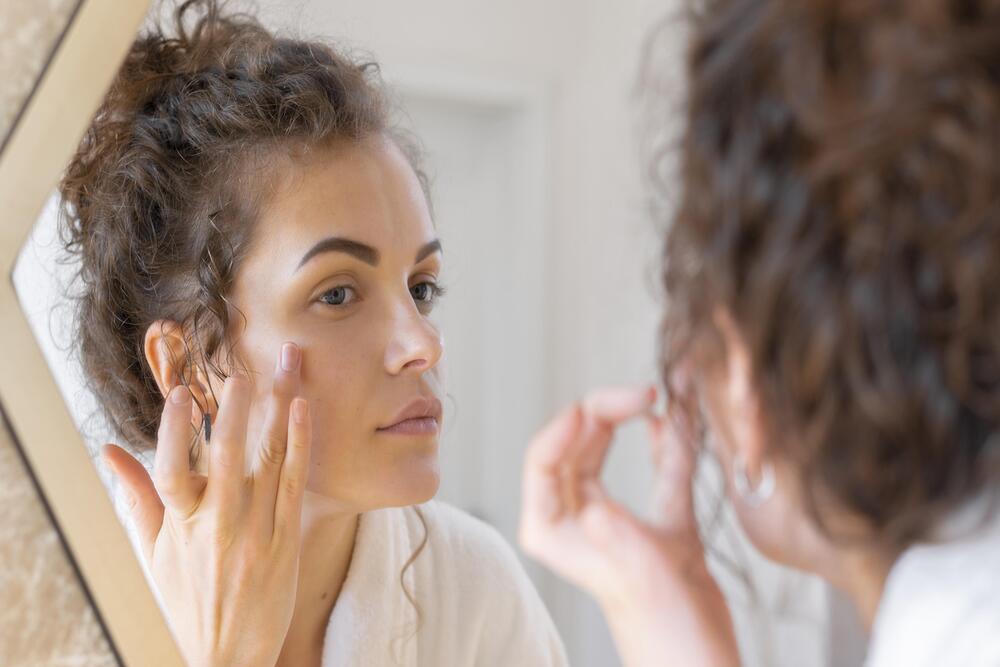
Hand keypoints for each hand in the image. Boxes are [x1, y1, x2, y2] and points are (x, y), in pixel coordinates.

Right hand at [102, 342, 310, 666]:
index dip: (172, 431)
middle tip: (243, 371)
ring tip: (285, 366)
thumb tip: (109, 450)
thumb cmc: (188, 598)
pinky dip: (300, 442)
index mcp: (181, 525)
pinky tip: (303, 409)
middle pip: (227, 456)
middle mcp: (219, 525)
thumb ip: (135, 497)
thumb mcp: (154, 551)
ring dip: (278, 407)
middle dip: (236, 409)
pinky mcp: (288, 538)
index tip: (179, 394)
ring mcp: (258, 530)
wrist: (232, 654)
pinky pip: (296, 481)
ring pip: (270, 458)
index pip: (170, 470)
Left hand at [519, 382, 739, 666]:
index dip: (567, 424)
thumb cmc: (667, 632)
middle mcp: (574, 519)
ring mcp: (610, 518)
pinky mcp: (651, 523)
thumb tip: (595, 505)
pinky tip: (674, 425)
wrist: (704, 662)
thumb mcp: (639, 575)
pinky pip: (653, 470)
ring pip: (609, 452)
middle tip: (644, 393)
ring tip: (655, 399)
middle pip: (576, 445)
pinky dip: (665, 446)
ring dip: (630, 421)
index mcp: (550, 529)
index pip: (544, 459)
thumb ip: (615, 535)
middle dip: (606, 412)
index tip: (598, 405)